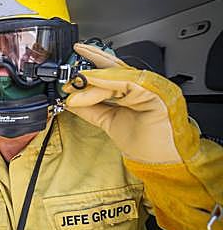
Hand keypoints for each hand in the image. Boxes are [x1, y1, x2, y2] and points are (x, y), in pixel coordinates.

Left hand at [63, 44, 222, 229]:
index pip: (109, 72)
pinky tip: (90, 83)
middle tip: (67, 78)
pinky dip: (106, 81)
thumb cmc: (145, 144)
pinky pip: (127, 81)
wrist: (161, 162)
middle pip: (112, 67)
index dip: (86, 76)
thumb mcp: (108, 122)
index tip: (67, 84)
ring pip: (117, 74)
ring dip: (93, 80)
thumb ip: (91, 109)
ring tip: (75, 87)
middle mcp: (144, 84)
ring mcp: (152, 86)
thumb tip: (70, 100)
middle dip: (87, 70)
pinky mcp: (157, 91)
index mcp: (135, 89)